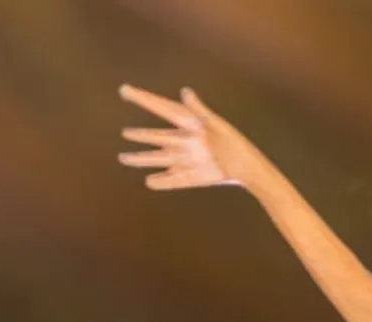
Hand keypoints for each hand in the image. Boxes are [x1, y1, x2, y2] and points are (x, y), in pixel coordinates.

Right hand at [118, 84, 260, 190]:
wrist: (247, 170)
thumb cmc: (234, 144)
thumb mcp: (216, 125)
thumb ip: (199, 110)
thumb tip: (185, 92)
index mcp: (190, 125)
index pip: (163, 109)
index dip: (144, 99)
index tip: (125, 90)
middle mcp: (184, 142)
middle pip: (157, 137)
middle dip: (141, 136)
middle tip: (125, 133)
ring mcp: (185, 160)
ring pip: (158, 158)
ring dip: (142, 159)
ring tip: (124, 158)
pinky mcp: (190, 176)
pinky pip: (171, 180)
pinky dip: (161, 182)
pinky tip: (149, 182)